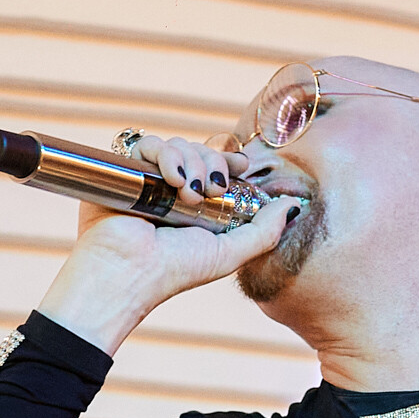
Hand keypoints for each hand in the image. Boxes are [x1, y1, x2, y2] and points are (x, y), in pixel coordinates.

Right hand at [36, 131, 296, 355]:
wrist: (128, 273)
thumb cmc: (174, 271)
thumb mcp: (229, 254)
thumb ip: (265, 231)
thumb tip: (293, 204)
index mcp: (197, 205)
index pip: (218, 166)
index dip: (231, 160)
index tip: (242, 166)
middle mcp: (173, 189)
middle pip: (201, 151)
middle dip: (213, 164)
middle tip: (211, 190)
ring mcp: (149, 178)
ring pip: (178, 144)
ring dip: (191, 162)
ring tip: (187, 193)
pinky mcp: (125, 169)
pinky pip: (148, 144)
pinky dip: (165, 155)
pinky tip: (170, 180)